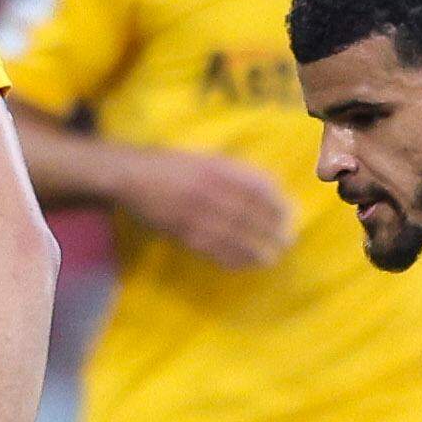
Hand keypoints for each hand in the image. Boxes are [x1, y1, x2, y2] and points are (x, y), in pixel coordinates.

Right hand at [119, 149, 294, 269]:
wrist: (131, 175)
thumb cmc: (172, 165)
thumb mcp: (206, 158)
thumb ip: (234, 171)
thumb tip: (269, 188)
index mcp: (216, 169)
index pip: (257, 189)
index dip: (277, 204)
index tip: (290, 215)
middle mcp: (208, 191)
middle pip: (249, 216)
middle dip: (272, 230)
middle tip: (288, 241)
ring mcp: (194, 214)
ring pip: (233, 237)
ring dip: (256, 250)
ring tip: (272, 258)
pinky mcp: (182, 233)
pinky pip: (213, 249)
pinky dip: (232, 258)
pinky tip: (246, 263)